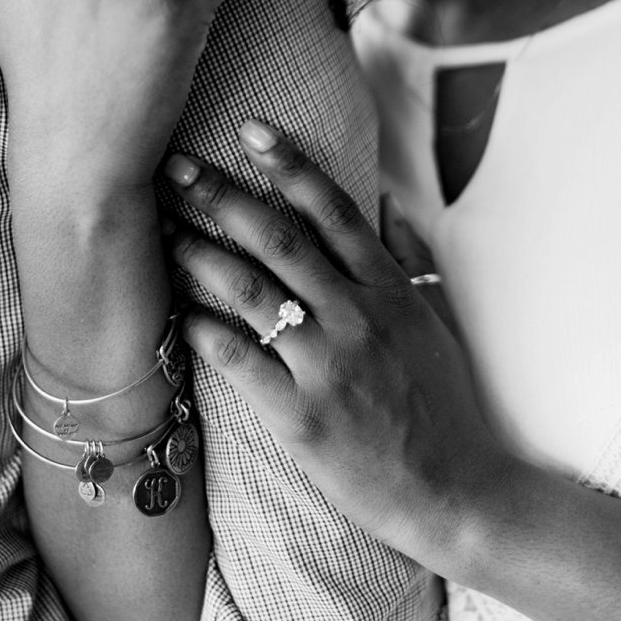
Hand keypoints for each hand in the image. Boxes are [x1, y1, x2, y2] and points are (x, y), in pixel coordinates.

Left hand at [163, 122, 511, 566]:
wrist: (458, 491)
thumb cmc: (447, 409)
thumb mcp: (438, 325)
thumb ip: (408, 265)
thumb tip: (389, 211)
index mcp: (390, 291)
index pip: (334, 211)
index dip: (290, 165)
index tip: (251, 129)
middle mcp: (358, 317)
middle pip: (280, 239)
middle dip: (222, 196)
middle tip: (177, 167)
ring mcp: (329, 366)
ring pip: (253, 292)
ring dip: (201, 254)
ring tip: (163, 230)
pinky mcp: (303, 417)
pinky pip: (242, 364)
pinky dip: (206, 334)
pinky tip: (177, 315)